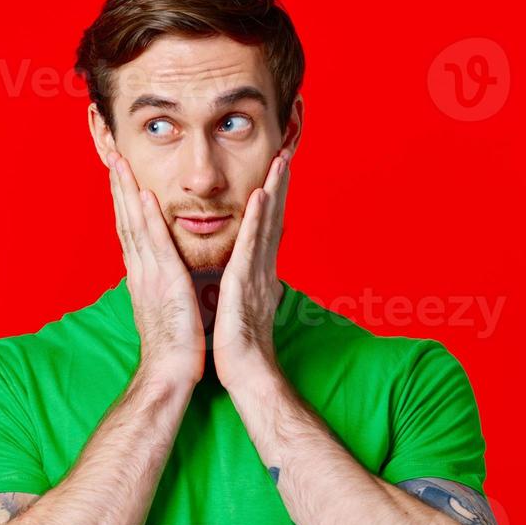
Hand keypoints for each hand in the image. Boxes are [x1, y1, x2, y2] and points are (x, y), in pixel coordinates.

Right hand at [107, 151, 203, 387]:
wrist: (170, 373)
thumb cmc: (175, 347)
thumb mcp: (169, 308)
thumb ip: (166, 287)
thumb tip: (170, 276)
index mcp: (144, 276)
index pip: (131, 231)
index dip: (124, 201)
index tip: (121, 176)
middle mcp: (141, 270)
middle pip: (126, 220)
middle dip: (119, 187)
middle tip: (112, 156)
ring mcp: (149, 275)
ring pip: (135, 225)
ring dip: (127, 192)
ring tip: (120, 163)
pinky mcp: (165, 282)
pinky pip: (155, 244)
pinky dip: (147, 218)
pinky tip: (143, 195)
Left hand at [212, 151, 290, 388]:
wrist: (245, 372)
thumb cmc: (240, 346)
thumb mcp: (243, 306)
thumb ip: (249, 286)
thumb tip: (254, 274)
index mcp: (259, 273)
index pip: (267, 228)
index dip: (273, 199)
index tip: (276, 171)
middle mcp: (263, 268)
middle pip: (273, 219)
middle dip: (280, 185)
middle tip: (285, 152)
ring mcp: (257, 274)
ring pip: (267, 224)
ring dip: (274, 191)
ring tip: (280, 160)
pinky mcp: (245, 283)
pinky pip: (252, 246)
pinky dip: (257, 220)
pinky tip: (260, 197)